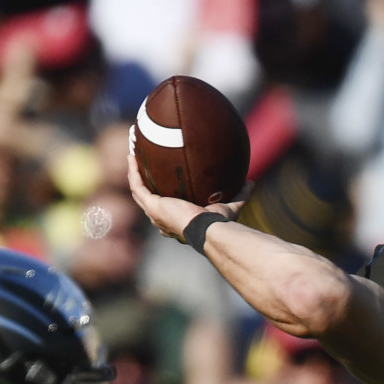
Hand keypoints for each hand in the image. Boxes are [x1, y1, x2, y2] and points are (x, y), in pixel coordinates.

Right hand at [126, 147, 244, 241]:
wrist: (208, 228)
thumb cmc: (218, 223)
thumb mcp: (231, 206)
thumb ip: (240, 195)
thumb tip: (251, 182)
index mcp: (178, 221)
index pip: (166, 209)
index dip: (161, 196)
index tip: (162, 181)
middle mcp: (163, 219)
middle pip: (148, 197)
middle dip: (143, 180)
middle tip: (142, 162)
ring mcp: (155, 213)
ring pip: (138, 190)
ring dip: (134, 172)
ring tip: (132, 155)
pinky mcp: (151, 206)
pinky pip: (137, 186)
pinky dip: (133, 171)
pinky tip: (132, 156)